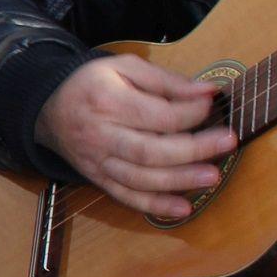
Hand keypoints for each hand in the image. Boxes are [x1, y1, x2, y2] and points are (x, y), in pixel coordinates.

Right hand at [35, 54, 233, 222]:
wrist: (48, 108)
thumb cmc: (92, 84)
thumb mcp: (123, 67)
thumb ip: (165, 80)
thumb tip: (207, 91)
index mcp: (107, 102)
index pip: (157, 114)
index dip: (189, 112)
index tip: (211, 105)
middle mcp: (101, 135)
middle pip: (151, 150)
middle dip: (193, 150)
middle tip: (227, 142)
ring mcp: (98, 162)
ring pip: (141, 178)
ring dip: (179, 181)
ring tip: (212, 177)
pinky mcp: (98, 179)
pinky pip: (127, 197)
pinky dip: (154, 205)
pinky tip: (183, 208)